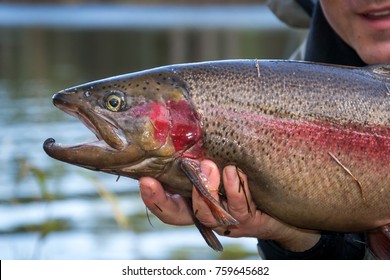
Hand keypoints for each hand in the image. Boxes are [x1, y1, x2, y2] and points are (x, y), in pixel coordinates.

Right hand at [139, 159, 319, 251]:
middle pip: (178, 215)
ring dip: (206, 188)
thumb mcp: (220, 162)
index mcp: (194, 200)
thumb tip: (180, 121)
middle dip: (164, 200)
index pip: (167, 205)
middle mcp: (207, 213)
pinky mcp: (249, 220)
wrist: (282, 202)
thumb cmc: (245, 178)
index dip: (153, 197)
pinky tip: (234, 172)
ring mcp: (227, 220)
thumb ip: (201, 153)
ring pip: (208, 213)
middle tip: (156, 179)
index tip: (143, 179)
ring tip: (208, 165)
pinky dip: (235, 189)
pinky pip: (239, 207)